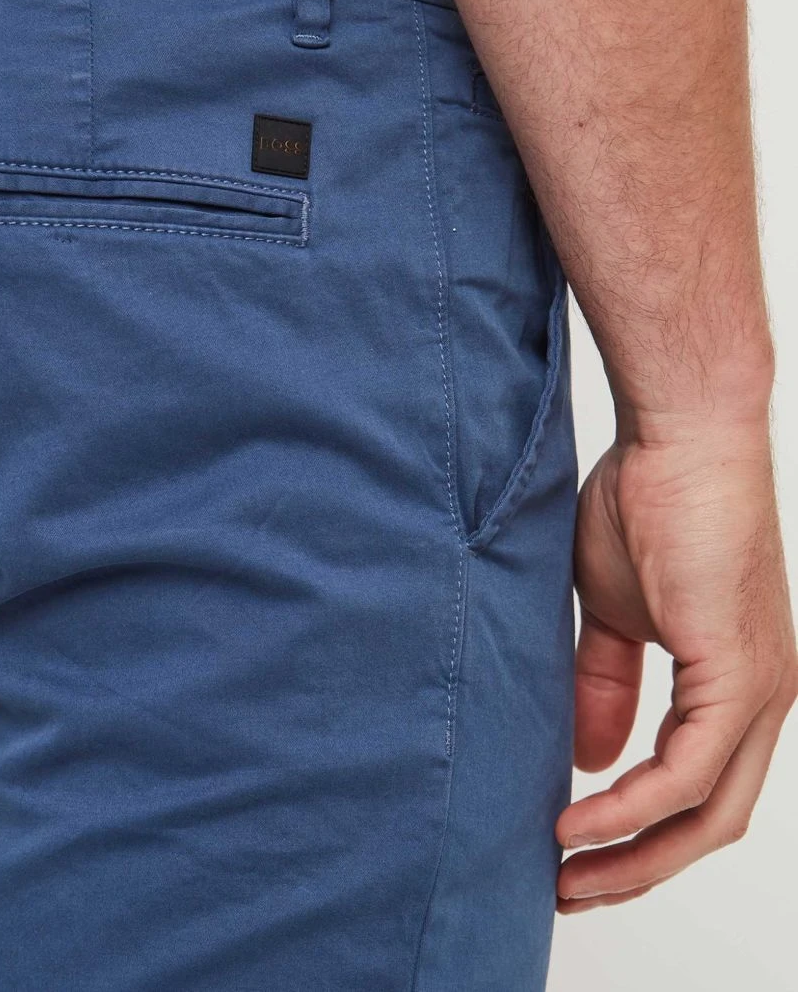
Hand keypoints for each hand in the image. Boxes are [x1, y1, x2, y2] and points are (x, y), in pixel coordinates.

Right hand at [555, 416, 796, 910]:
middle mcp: (761, 701)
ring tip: (566, 871)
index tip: (571, 852)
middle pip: (709, 824)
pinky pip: (688, 773)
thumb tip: (594, 760)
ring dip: (633, 855)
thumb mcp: (612, 615)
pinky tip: (579, 821)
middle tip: (570, 890)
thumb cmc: (646, 505)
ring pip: (707, 815)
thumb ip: (607, 686)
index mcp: (734, 687)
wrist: (678, 439)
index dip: (637, 836)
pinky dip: (632, 808)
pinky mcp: (740, 674)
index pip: (696, 793)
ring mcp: (759, 691)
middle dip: (636, 868)